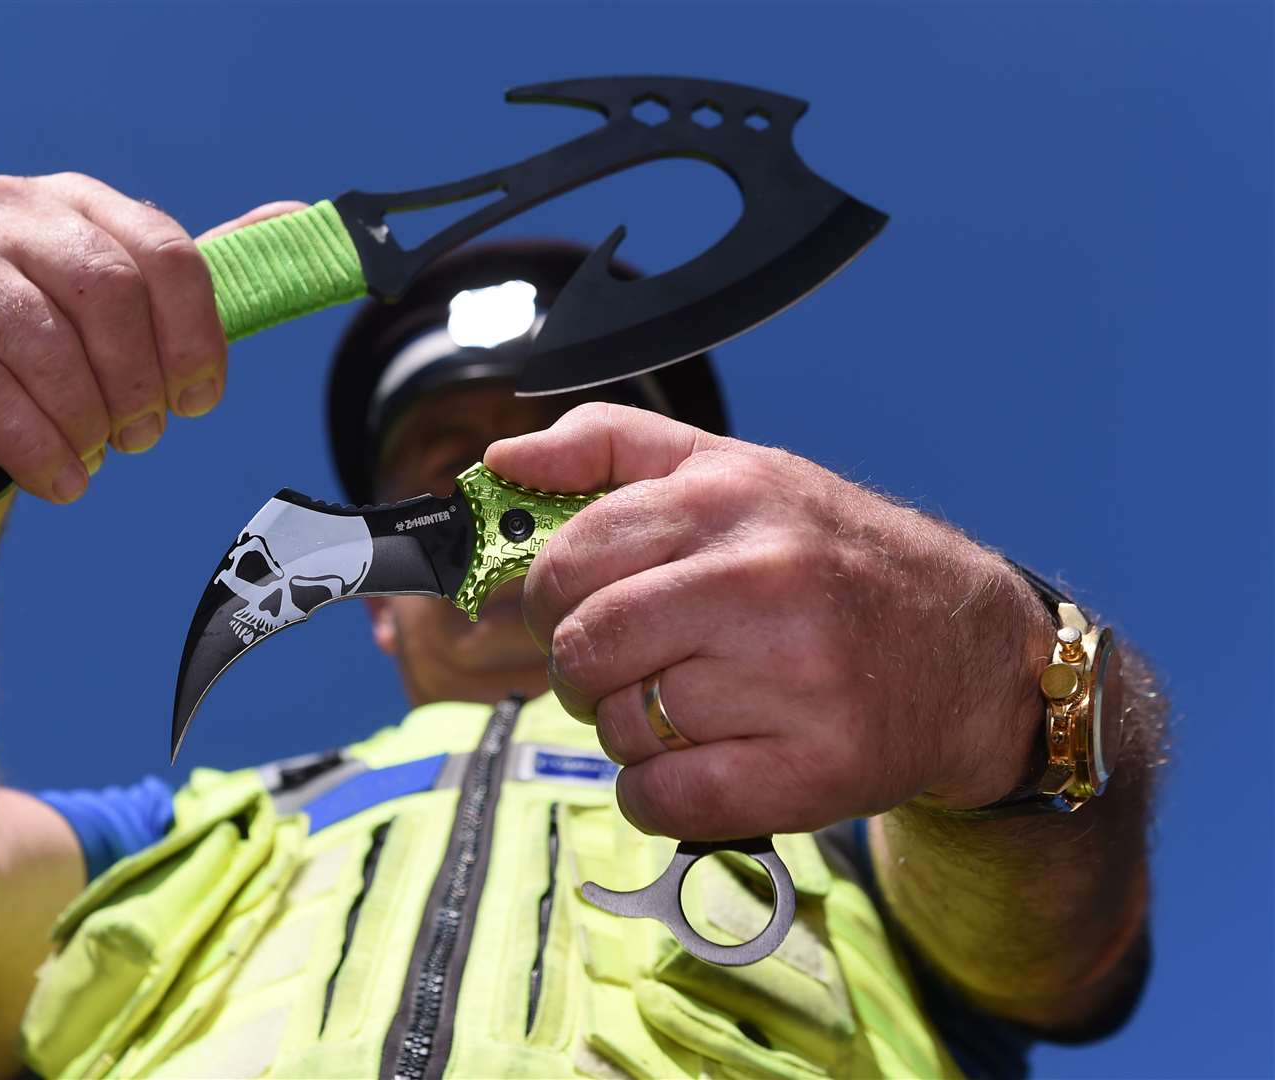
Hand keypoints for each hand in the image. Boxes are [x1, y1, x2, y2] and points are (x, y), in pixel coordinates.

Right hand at [0, 172, 300, 512]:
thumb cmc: (41, 366)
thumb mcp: (120, 319)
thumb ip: (190, 278)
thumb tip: (293, 218)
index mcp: (73, 203)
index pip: (163, 252)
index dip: (197, 338)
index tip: (198, 402)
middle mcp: (4, 210)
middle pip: (109, 294)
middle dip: (138, 384)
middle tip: (140, 437)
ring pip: (46, 347)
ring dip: (86, 422)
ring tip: (92, 456)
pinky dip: (35, 449)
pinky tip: (61, 480)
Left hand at [485, 403, 1047, 839]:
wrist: (973, 651)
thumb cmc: (832, 556)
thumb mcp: (734, 469)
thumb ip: (611, 446)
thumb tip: (501, 458)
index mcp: (727, 498)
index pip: (567, 559)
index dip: (546, 598)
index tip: (569, 610)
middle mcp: (759, 580)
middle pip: (585, 650)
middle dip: (580, 670)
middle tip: (618, 669)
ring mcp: (791, 678)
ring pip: (621, 728)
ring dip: (630, 730)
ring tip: (687, 707)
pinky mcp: (814, 768)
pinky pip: (664, 799)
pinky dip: (656, 794)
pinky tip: (698, 762)